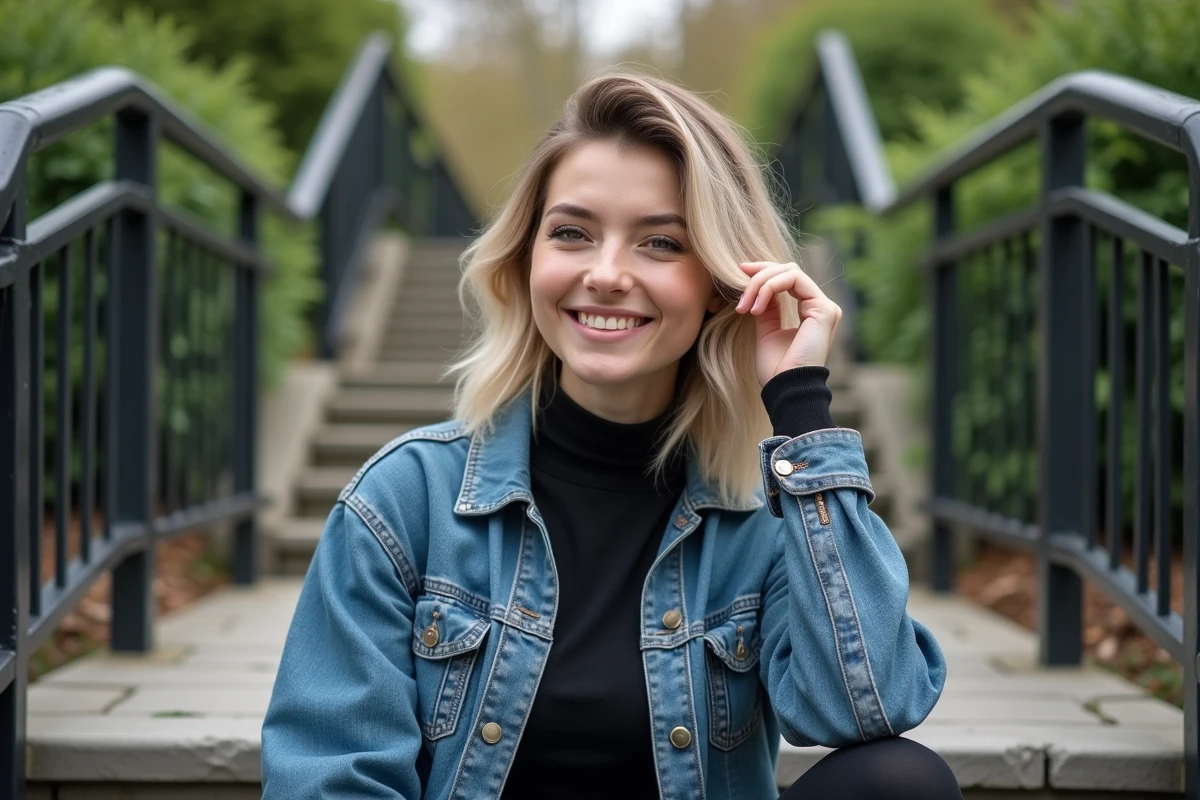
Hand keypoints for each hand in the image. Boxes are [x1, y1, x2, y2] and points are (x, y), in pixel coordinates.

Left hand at [734, 261, 842, 386]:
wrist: (785, 388)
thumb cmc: (775, 368)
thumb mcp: (766, 331)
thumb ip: (767, 308)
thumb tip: (757, 286)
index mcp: (810, 312)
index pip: (788, 278)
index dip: (762, 272)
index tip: (738, 274)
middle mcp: (820, 307)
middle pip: (788, 270)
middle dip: (758, 276)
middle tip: (738, 294)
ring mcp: (825, 307)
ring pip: (790, 272)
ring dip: (760, 284)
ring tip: (745, 306)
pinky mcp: (824, 309)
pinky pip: (794, 280)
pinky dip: (769, 287)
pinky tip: (756, 308)